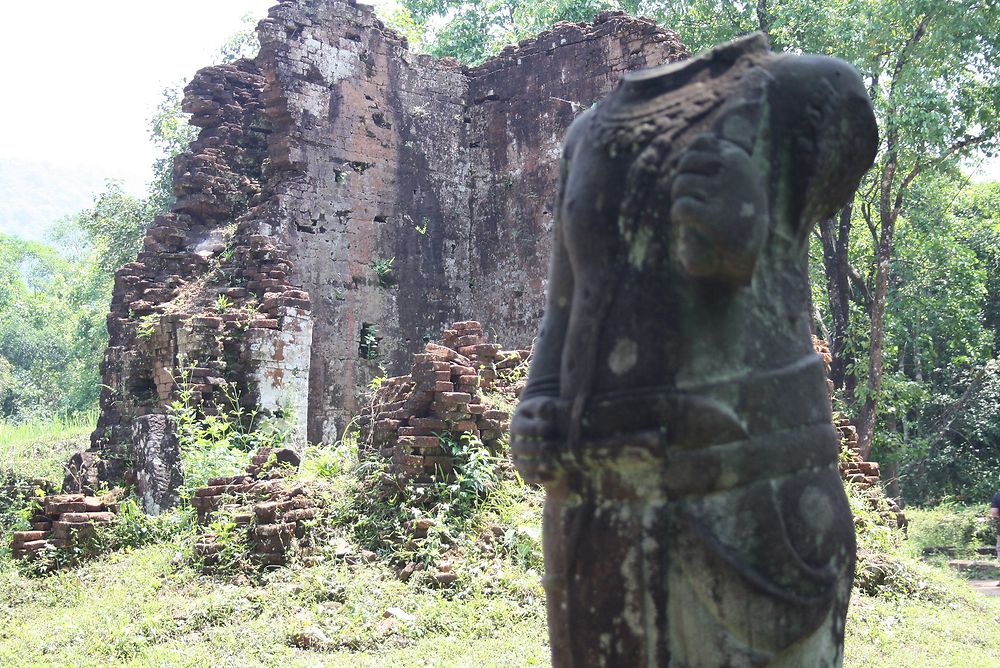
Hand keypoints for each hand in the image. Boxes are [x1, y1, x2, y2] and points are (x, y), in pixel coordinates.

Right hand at [510, 395, 563, 483]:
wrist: (549, 424)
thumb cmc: (548, 412)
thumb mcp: (545, 405)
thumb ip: (545, 407)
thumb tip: (546, 408)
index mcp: (517, 424)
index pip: (522, 428)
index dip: (535, 429)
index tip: (550, 428)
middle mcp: (514, 441)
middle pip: (520, 448)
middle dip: (535, 449)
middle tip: (550, 448)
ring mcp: (518, 456)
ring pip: (521, 464)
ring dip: (534, 466)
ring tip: (549, 465)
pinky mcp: (524, 469)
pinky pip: (527, 476)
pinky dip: (537, 478)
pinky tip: (552, 477)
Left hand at [670, 133, 767, 284]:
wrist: (758, 255)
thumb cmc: (744, 216)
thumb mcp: (741, 179)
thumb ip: (724, 158)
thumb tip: (705, 138)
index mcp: (740, 159)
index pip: (701, 142)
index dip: (690, 159)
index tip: (694, 177)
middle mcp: (734, 172)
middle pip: (687, 162)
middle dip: (682, 179)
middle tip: (690, 198)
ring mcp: (725, 194)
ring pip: (681, 183)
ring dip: (678, 198)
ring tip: (689, 211)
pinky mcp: (714, 219)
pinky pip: (681, 206)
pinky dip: (678, 215)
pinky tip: (684, 222)